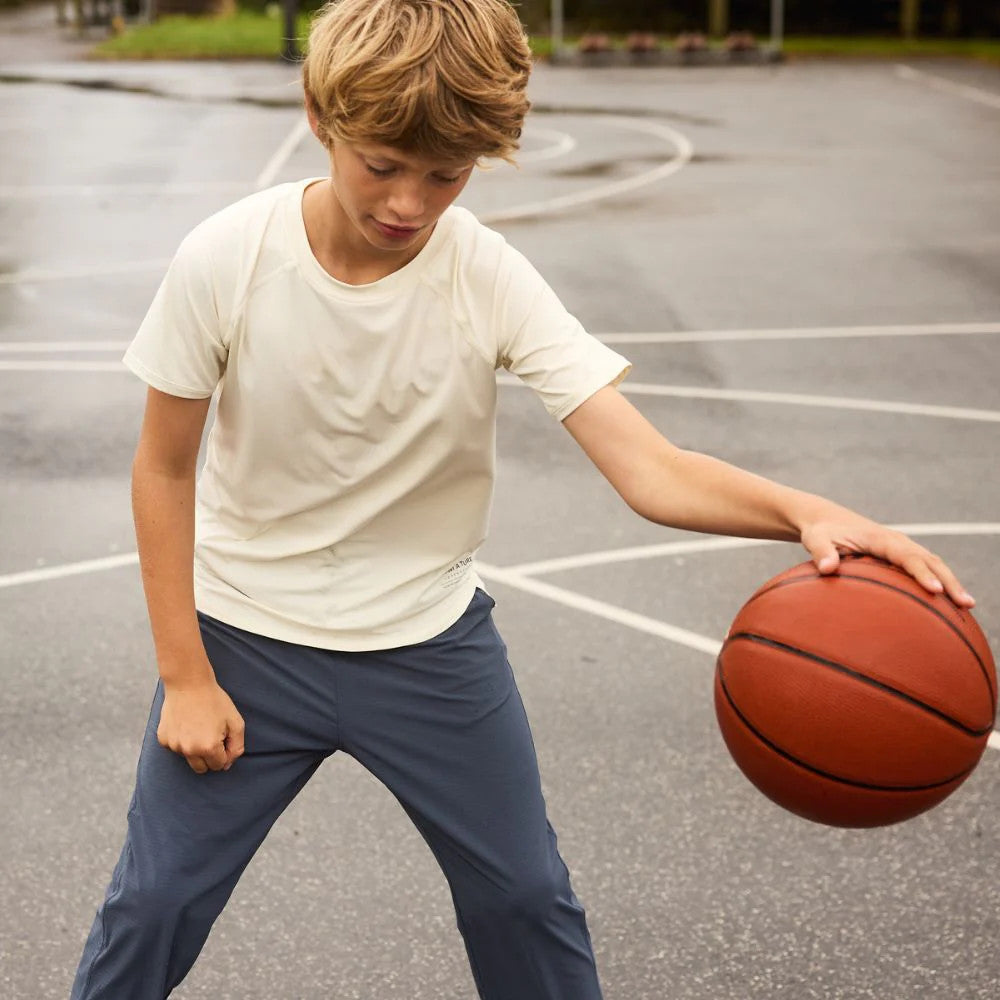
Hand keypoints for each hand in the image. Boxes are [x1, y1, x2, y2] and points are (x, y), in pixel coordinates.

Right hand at [157, 677, 245, 773]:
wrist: (188, 683)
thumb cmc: (214, 701)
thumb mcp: (236, 722)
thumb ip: (237, 746)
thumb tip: (228, 764)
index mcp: (208, 748)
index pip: (219, 765)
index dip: (225, 752)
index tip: (223, 737)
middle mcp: (189, 750)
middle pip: (202, 768)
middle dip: (210, 757)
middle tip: (212, 735)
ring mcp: (174, 746)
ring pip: (188, 758)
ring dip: (195, 749)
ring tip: (199, 726)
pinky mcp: (163, 739)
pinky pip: (176, 748)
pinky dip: (182, 741)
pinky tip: (186, 724)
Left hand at [799, 517, 974, 608]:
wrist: (827, 520)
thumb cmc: (821, 532)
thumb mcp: (815, 539)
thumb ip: (821, 552)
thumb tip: (827, 568)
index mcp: (880, 538)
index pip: (906, 556)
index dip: (921, 573)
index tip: (935, 590)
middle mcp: (897, 542)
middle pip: (930, 560)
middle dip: (949, 581)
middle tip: (964, 603)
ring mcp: (902, 549)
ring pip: (933, 564)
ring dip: (951, 583)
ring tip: (966, 606)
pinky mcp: (901, 557)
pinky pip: (925, 569)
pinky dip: (940, 582)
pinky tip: (947, 605)